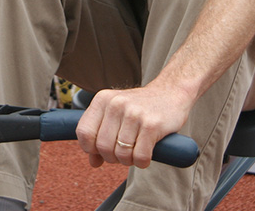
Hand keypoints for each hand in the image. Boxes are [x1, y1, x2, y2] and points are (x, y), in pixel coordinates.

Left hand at [75, 83, 192, 169]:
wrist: (170, 93)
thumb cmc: (140, 108)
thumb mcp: (116, 115)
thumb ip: (101, 136)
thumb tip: (93, 162)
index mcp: (103, 99)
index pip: (84, 132)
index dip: (91, 148)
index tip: (102, 150)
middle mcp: (116, 104)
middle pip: (103, 147)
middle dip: (112, 157)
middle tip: (123, 152)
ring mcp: (133, 113)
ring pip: (121, 154)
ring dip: (129, 160)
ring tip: (136, 150)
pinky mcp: (151, 124)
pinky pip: (140, 157)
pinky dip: (142, 162)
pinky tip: (147, 153)